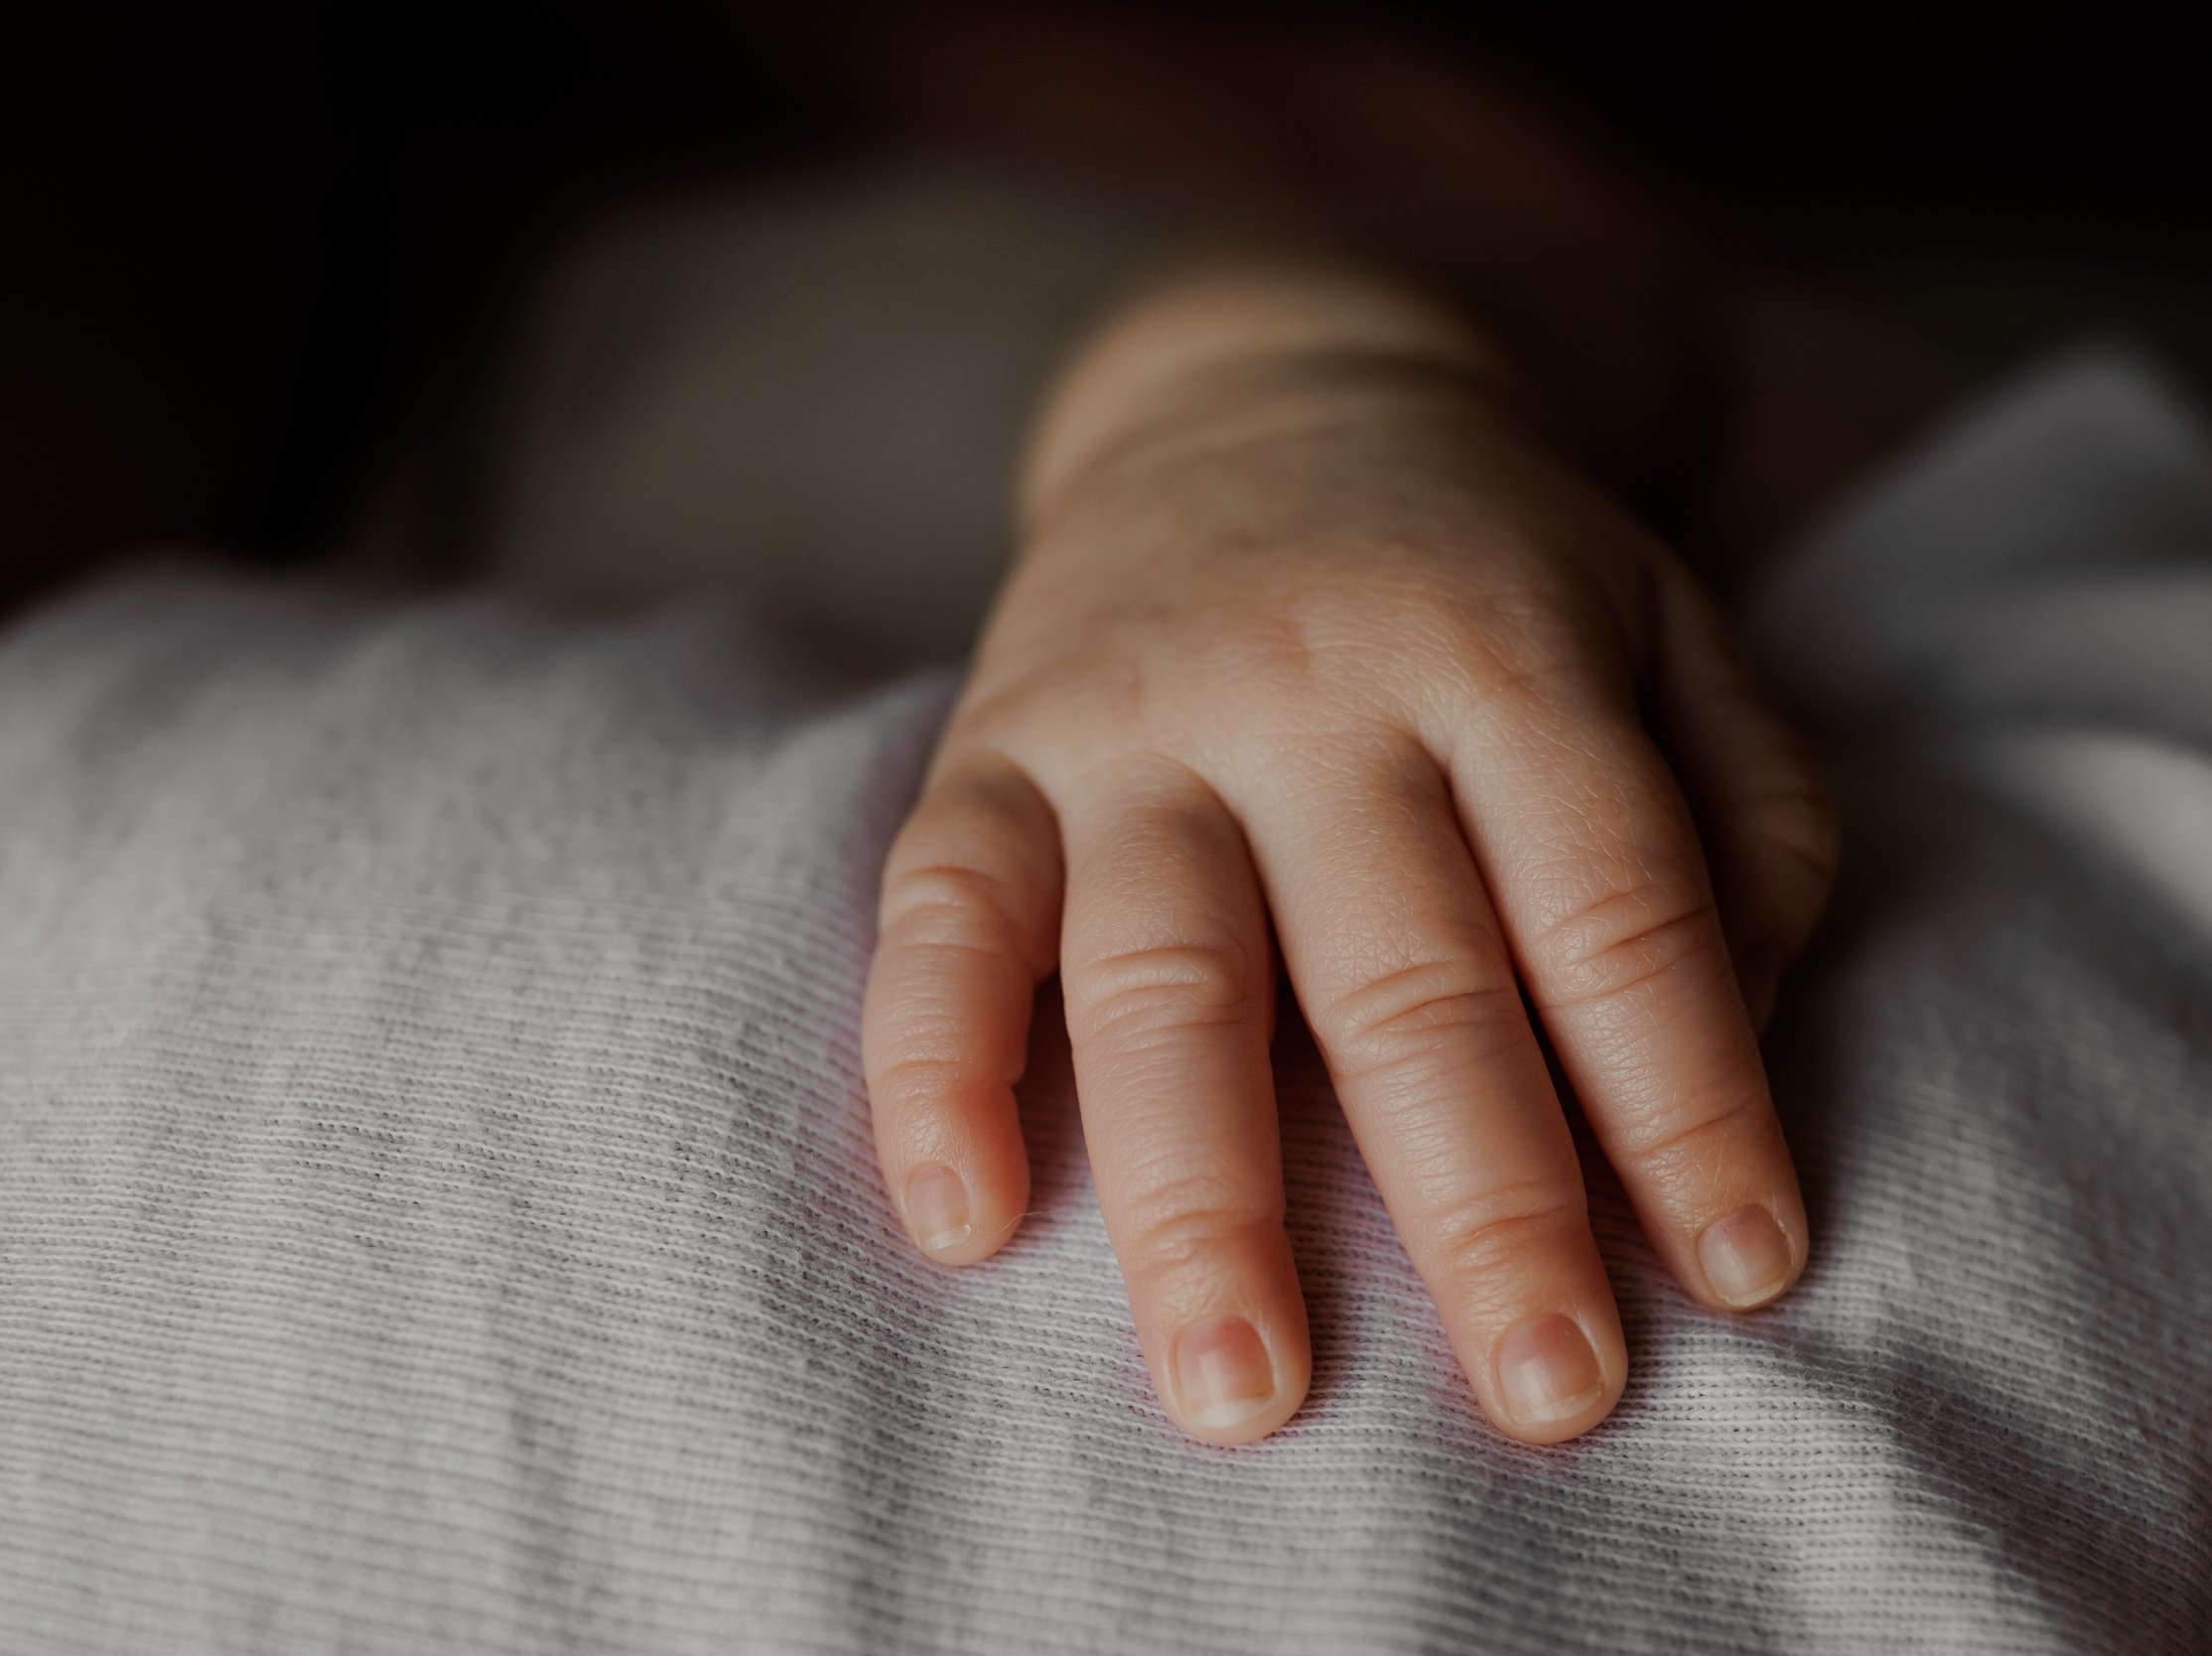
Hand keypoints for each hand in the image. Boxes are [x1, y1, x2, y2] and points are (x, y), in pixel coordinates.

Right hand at [859, 269, 1836, 1444]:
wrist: (1256, 393)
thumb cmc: (1484, 570)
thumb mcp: (1667, 629)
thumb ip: (1740, 818)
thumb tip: (1720, 1054)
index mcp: (1504, 656)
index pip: (1614, 906)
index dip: (1684, 1096)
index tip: (1739, 1275)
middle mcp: (1313, 692)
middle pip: (1403, 973)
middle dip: (1480, 1199)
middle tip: (1544, 1396)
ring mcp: (1132, 723)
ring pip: (1164, 972)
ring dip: (1200, 1192)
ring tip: (1242, 1388)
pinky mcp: (988, 746)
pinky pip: (939, 910)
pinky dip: (935, 1062)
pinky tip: (961, 1219)